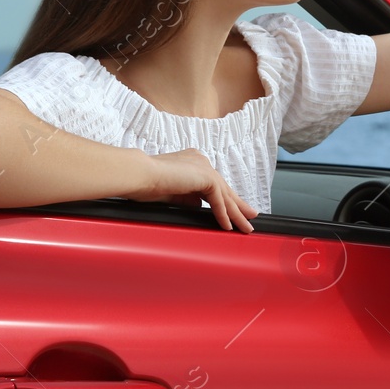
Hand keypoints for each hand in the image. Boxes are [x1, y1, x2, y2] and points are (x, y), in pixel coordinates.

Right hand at [128, 148, 259, 231]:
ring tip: (245, 227)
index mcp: (193, 162)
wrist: (139, 176)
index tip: (233, 211)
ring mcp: (204, 167)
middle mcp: (201, 161)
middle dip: (238, 205)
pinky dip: (223, 213)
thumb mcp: (173, 194)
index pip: (213, 184)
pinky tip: (228, 225)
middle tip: (250, 217)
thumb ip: (188, 198)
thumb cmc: (147, 184)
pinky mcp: (204, 176)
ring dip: (236, 213)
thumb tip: (200, 206)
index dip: (224, 198)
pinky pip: (218, 199)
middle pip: (224, 188)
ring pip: (224, 194)